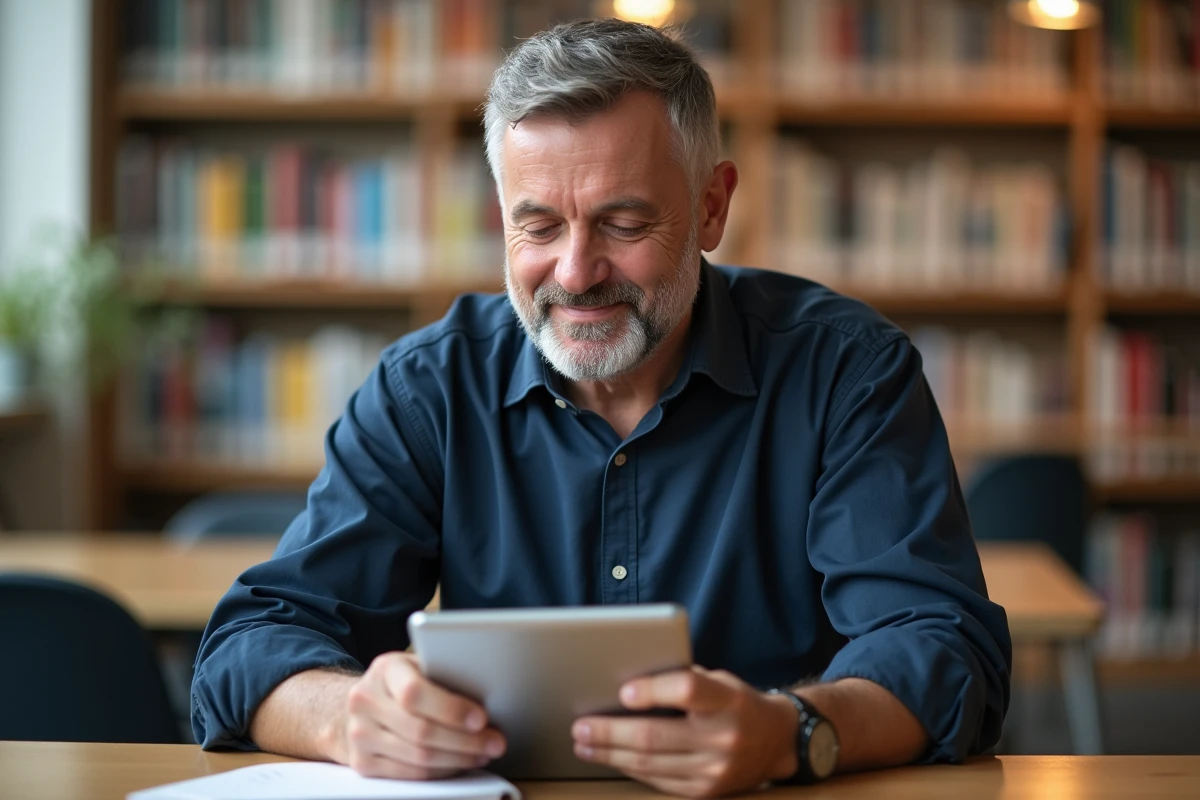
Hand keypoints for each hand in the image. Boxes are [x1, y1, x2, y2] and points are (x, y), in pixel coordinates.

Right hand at [337, 652, 506, 779]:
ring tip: (483, 753)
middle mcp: (365, 701)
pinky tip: (460, 763)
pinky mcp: (362, 763)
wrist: (363, 703)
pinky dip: (441, 772)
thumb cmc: (403, 682)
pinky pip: (410, 775)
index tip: (482, 719)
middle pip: (420, 731)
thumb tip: (489, 695)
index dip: (451, 709)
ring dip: (458, 759)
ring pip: (418, 758)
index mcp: (385, 669)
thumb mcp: (419, 666)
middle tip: (495, 743)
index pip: (415, 693)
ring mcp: (359, 734)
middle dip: (466, 741)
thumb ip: (443, 675)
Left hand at [571, 666, 798, 797]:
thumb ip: (682, 679)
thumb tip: (627, 680)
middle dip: (610, 732)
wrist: (776, 741)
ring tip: (584, 743)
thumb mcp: (720, 680)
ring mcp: (714, 769)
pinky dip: (630, 768)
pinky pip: (658, 781)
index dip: (653, 690)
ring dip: (610, 754)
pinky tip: (610, 758)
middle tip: (580, 726)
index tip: (623, 690)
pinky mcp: (705, 791)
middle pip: (656, 735)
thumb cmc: (737, 702)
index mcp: (727, 700)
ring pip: (650, 763)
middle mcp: (722, 737)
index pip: (687, 690)